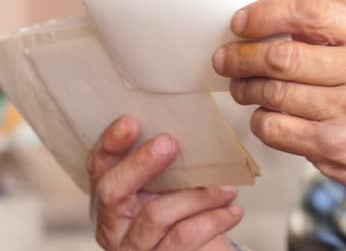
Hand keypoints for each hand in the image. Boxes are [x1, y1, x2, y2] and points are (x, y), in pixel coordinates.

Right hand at [87, 116, 242, 249]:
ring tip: (227, 188)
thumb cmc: (184, 216)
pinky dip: (212, 220)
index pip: (99, 167)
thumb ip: (169, 166)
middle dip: (140, 163)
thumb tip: (191, 131)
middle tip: (170, 143)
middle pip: (112, 191)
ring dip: (196, 196)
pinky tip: (233, 211)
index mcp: (111, 198)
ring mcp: (133, 247)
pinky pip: (183, 237)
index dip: (111, 143)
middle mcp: (112, 225)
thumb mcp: (170, 189)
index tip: (132, 121)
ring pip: (156, 214)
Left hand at [213, 0, 345, 225]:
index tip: (240, 22)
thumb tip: (275, 26)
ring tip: (240, 86)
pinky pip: (275, 129)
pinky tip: (263, 114)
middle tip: (225, 58)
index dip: (265, 14)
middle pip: (281, 56)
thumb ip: (337, 34)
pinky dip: (260, 120)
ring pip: (272, 94)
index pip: (309, 11)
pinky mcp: (333, 148)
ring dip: (245, 88)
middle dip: (241, 56)